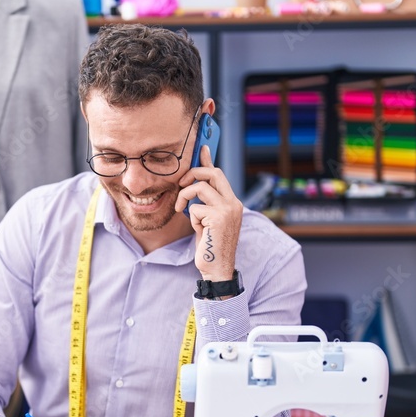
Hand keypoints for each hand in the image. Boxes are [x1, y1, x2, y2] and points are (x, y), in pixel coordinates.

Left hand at [175, 144, 242, 282]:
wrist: (217, 268)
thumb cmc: (211, 246)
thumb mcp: (208, 220)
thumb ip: (205, 203)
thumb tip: (195, 187)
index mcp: (232, 202)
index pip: (219, 174)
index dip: (208, 160)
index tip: (201, 148)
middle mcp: (233, 203)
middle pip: (212, 173)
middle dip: (193, 174)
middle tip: (181, 185)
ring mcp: (228, 209)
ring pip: (200, 187)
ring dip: (185, 197)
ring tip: (182, 210)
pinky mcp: (219, 217)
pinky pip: (195, 208)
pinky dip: (191, 218)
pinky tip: (198, 230)